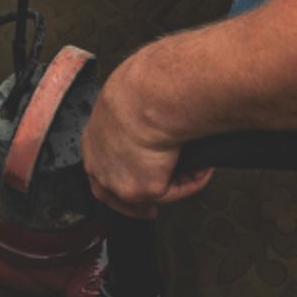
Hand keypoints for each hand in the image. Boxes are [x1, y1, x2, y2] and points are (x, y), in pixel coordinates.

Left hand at [82, 51, 213, 218]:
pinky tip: (202, 168)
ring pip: (144, 197)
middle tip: (151, 207)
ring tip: (191, 176)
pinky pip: (174, 191)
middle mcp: (99, 164)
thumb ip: (136, 115)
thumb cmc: (141, 88)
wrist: (149, 97)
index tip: (135, 174)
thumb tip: (154, 114)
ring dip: (166, 192)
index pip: (102, 164)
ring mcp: (119, 181)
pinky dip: (191, 181)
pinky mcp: (145, 189)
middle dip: (135, 203)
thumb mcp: (129, 99)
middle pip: (113, 193)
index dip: (119, 172)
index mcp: (94, 139)